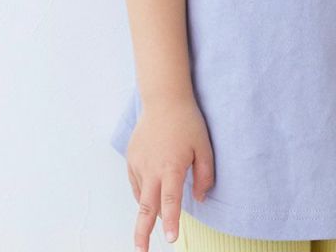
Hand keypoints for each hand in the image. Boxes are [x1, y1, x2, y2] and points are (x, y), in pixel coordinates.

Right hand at [126, 95, 214, 249]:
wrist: (164, 99)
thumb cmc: (187, 121)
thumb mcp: (204, 146)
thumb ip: (204, 174)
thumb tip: (199, 198)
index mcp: (171, 166)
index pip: (170, 201)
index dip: (172, 221)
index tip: (171, 239)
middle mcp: (152, 168)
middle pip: (146, 208)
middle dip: (142, 232)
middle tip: (141, 251)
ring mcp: (138, 164)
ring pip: (141, 196)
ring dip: (147, 210)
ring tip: (154, 218)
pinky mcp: (131, 158)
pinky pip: (136, 183)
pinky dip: (143, 193)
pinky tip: (151, 192)